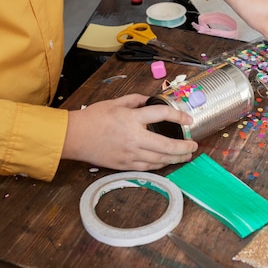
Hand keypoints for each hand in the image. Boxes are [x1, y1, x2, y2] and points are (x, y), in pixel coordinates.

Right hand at [63, 94, 197, 170]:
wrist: (74, 137)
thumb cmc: (93, 118)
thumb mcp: (116, 102)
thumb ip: (136, 100)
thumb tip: (150, 100)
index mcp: (132, 118)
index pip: (162, 115)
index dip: (179, 116)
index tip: (188, 119)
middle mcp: (134, 137)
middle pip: (166, 145)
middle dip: (184, 147)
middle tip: (194, 146)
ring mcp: (130, 154)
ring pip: (159, 159)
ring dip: (175, 158)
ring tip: (185, 156)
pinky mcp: (124, 165)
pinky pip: (147, 167)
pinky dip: (160, 164)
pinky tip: (167, 161)